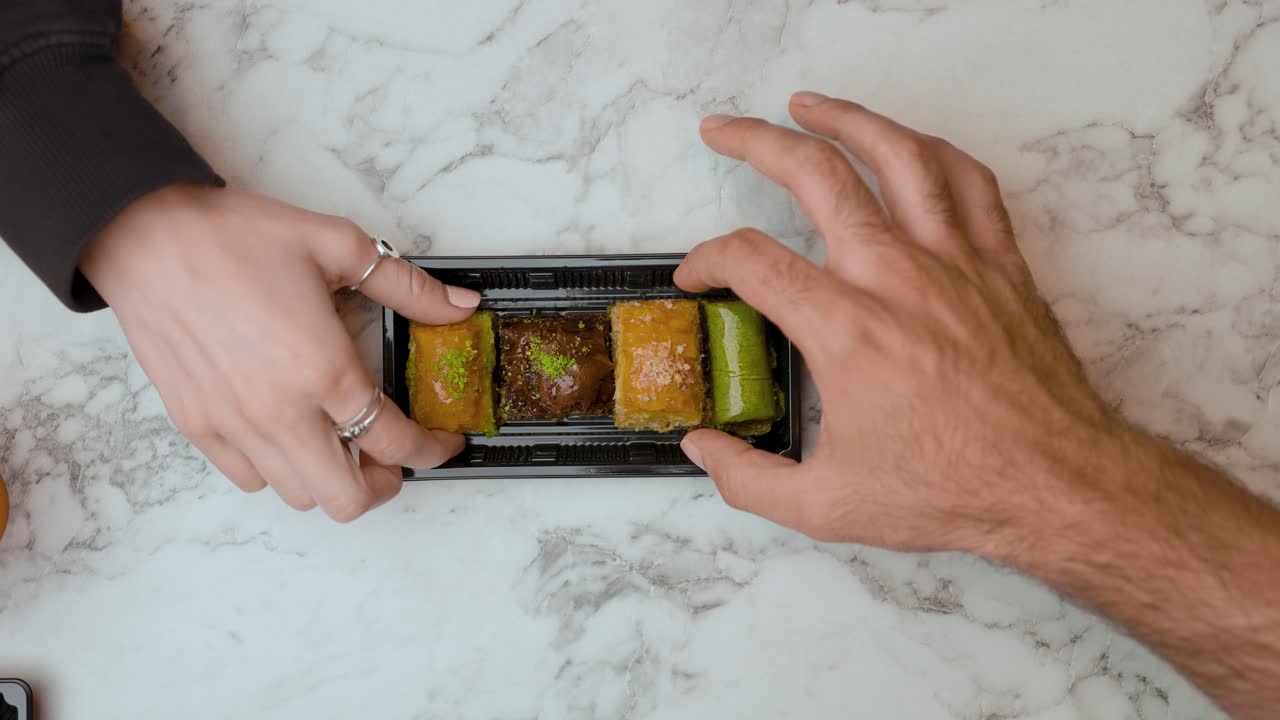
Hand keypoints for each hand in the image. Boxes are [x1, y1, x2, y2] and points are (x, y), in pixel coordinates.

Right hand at [81, 186, 478, 520]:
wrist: (145, 234)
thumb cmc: (234, 237)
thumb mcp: (338, 246)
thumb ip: (407, 287)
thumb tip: (459, 306)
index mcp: (323, 370)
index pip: (395, 443)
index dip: (432, 452)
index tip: (444, 443)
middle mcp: (280, 412)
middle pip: (347, 498)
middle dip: (384, 485)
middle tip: (394, 454)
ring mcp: (234, 426)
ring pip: (298, 496)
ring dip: (332, 477)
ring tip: (342, 439)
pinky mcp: (198, 426)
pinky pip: (249, 480)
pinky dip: (279, 470)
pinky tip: (291, 431)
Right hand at [677, 92, 1125, 553]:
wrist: (1054, 483)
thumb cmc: (953, 488)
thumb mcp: (825, 505)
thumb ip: (747, 478)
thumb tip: (703, 450)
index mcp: (846, 330)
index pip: (753, 261)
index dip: (708, 259)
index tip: (698, 275)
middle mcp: (896, 277)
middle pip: (815, 175)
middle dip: (756, 142)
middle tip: (724, 132)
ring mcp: (953, 261)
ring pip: (896, 155)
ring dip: (845, 120)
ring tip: (809, 106)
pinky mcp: (999, 264)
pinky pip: (968, 182)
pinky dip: (932, 151)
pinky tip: (909, 145)